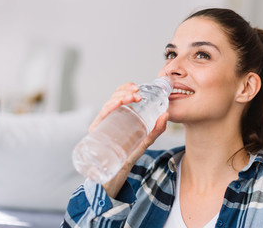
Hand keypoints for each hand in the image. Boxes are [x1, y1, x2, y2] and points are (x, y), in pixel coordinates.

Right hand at [88, 82, 168, 197]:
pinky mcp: (96, 132)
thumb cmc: (127, 156)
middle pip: (113, 98)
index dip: (127, 88)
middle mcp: (108, 118)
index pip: (119, 97)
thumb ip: (156, 130)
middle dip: (125, 91)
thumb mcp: (145, 141)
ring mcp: (101, 124)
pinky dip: (109, 106)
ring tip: (133, 96)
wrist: (115, 176)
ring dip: (120, 97)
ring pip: (108, 104)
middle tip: (138, 93)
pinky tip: (118, 103)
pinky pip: (101, 115)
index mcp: (118, 116)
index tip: (138, 88)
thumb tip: (166, 115)